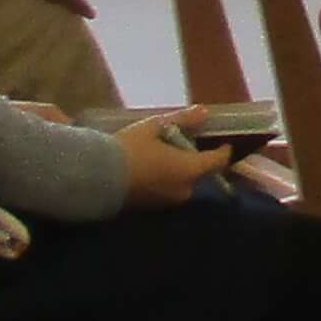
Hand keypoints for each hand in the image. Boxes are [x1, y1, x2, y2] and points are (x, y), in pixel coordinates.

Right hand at [111, 114, 240, 207]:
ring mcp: (168, 202)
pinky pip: (168, 189)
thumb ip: (183, 120)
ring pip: (182, 181)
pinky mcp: (153, 208)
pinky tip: (150, 166)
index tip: (225, 141)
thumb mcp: (155, 128)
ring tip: (163, 151)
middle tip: (182, 141)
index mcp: (190, 170)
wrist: (96, 177)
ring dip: (179, 168)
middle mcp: (184, 190)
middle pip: (199, 172)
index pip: (218, 162)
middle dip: (195, 158)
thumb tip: (205, 112)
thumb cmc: (129, 148)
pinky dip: (166, 178)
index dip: (224, 151)